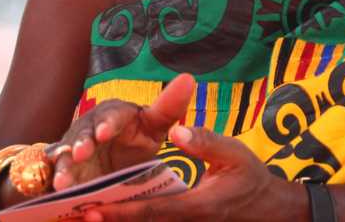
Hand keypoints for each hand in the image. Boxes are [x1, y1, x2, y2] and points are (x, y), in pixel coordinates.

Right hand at [49, 73, 194, 191]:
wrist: (113, 161)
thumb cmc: (134, 137)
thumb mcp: (153, 125)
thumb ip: (169, 107)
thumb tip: (188, 77)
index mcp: (112, 115)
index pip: (110, 116)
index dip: (106, 124)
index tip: (104, 133)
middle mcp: (88, 129)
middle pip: (82, 134)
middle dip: (80, 144)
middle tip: (81, 154)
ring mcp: (73, 150)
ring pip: (65, 157)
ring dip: (64, 168)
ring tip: (63, 183)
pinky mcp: (65, 171)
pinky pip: (58, 176)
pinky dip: (57, 184)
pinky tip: (57, 194)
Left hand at [81, 125, 305, 221]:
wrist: (267, 206)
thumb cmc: (251, 176)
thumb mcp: (235, 153)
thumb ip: (205, 142)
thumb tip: (177, 131)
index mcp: (198, 206)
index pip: (153, 210)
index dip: (123, 211)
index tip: (94, 207)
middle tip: (77, 216)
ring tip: (83, 217)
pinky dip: (132, 221)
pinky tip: (109, 216)